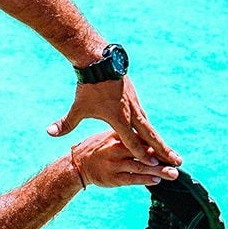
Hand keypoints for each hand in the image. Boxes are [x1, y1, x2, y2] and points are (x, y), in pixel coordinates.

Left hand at [47, 77, 181, 165]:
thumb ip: (66, 123)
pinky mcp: (135, 100)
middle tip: (178, 162)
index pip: (131, 141)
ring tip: (172, 152)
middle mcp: (131, 113)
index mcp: (118, 118)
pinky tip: (155, 137)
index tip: (154, 165)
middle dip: (163, 150)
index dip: (142, 154)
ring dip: (161, 141)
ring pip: (150, 127)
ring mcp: (135, 105)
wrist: (100, 63)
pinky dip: (152, 129)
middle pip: (150, 136)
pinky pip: (146, 118)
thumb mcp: (77, 108)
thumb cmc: (88, 88)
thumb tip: (49, 133)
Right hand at [71, 131, 178, 187]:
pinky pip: (131, 179)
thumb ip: (128, 139)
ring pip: (140, 167)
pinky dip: (144, 180)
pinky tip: (156, 181)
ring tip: (173, 174)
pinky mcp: (111, 177)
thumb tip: (151, 142)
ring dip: (158, 171)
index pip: (141, 141)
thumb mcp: (109, 137)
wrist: (76, 165)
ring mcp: (112, 164)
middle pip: (143, 154)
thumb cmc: (97, 150)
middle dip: (162, 159)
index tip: (172, 152)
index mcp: (116, 136)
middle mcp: (114, 149)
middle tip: (178, 163)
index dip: (158, 147)